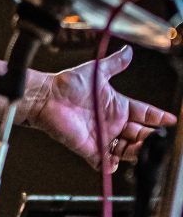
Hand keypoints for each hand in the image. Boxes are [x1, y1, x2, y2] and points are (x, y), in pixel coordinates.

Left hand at [27, 45, 175, 169]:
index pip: (145, 114)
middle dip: (149, 138)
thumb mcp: (96, 72)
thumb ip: (114, 64)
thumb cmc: (66, 84)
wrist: (46, 96)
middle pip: (139, 135)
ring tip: (140, 148)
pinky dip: (109, 165)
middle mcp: (111, 123)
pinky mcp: (87, 147)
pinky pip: (102, 161)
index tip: (171, 121)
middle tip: (155, 137)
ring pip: (125, 150)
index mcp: (117, 106)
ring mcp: (100, 136)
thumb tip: (128, 51)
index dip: (158, 118)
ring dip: (135, 151)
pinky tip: (114, 162)